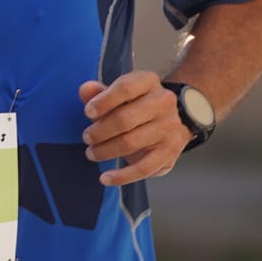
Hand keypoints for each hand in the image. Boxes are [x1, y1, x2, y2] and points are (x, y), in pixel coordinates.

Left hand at [79, 72, 187, 186]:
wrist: (175, 118)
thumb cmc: (139, 104)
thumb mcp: (121, 93)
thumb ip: (101, 92)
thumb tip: (85, 90)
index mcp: (149, 82)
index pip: (126, 87)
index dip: (103, 101)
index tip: (88, 112)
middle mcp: (163, 102)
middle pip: (125, 119)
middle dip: (100, 131)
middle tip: (87, 137)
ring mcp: (169, 128)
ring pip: (131, 143)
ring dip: (105, 151)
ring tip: (92, 152)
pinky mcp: (170, 152)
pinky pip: (144, 168)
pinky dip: (122, 176)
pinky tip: (106, 178)